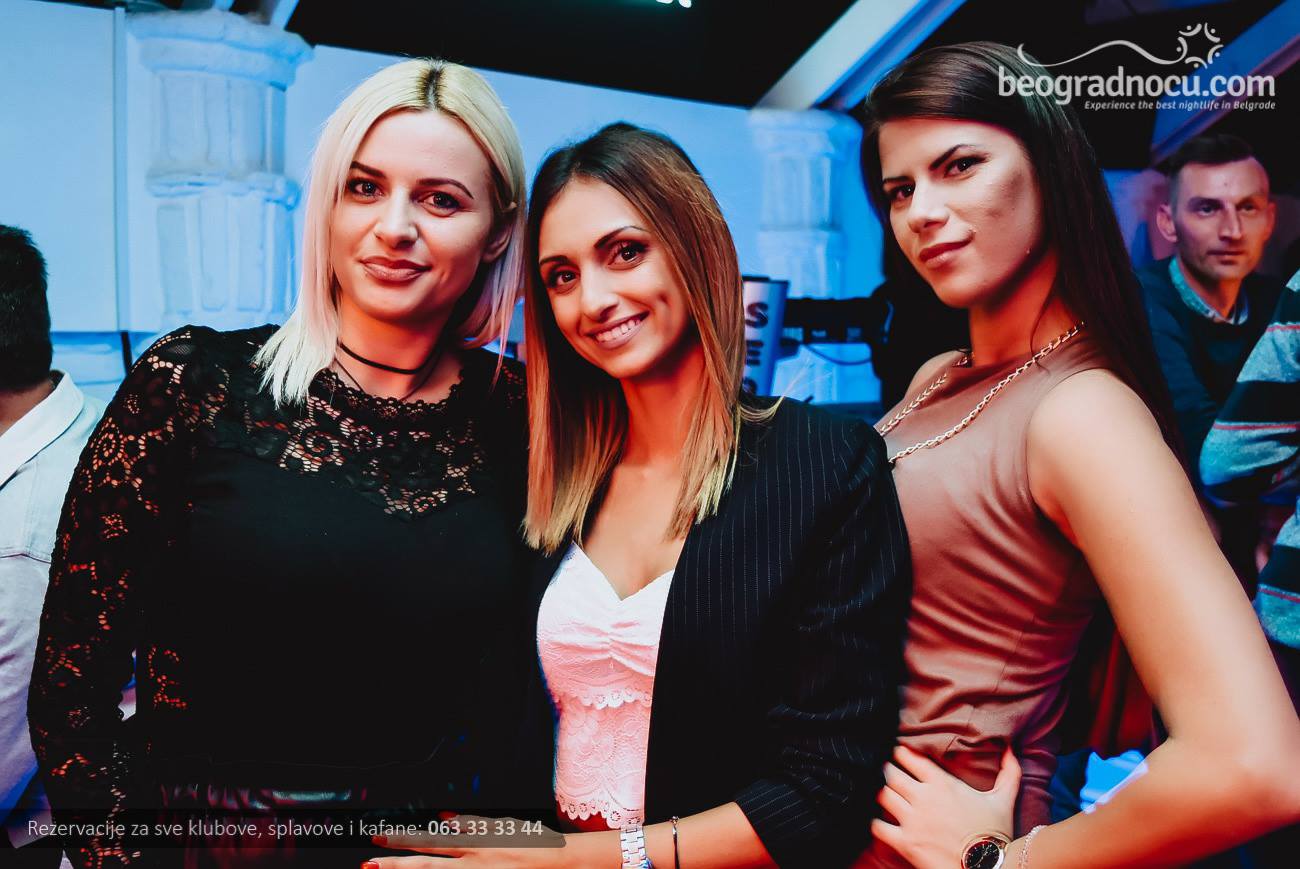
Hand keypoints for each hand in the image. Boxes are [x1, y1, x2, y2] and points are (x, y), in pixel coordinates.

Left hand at [363, 816, 567, 867]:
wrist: (557, 862)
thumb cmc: (530, 843)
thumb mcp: (500, 828)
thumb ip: (471, 825)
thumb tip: (445, 817)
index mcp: (474, 844)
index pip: (432, 842)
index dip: (405, 841)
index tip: (381, 839)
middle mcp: (472, 864)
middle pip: (427, 865)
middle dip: (396, 864)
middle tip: (370, 862)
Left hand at [870, 745, 1020, 868]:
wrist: (989, 868)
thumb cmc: (995, 834)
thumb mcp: (1004, 799)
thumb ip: (1007, 772)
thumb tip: (1010, 750)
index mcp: (942, 783)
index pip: (911, 758)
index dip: (900, 752)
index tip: (897, 752)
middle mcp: (924, 798)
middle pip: (890, 773)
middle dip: (886, 769)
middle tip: (884, 770)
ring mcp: (912, 820)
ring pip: (882, 795)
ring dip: (879, 791)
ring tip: (880, 791)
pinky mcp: (905, 842)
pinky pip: (878, 826)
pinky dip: (875, 821)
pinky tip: (879, 820)